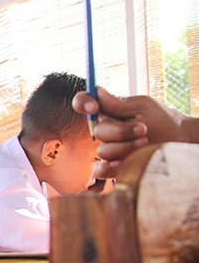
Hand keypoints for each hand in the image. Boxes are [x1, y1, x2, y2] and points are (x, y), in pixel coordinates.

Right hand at [72, 89, 192, 177]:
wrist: (179, 141)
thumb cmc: (164, 120)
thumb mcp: (143, 106)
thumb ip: (118, 103)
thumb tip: (97, 91)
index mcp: (108, 112)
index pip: (84, 103)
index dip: (82, 103)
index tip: (94, 107)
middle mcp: (106, 130)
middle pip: (98, 131)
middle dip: (120, 131)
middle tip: (143, 129)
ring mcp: (110, 149)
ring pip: (103, 150)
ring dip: (125, 147)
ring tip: (146, 143)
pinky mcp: (114, 167)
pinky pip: (100, 170)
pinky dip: (108, 167)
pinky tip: (121, 163)